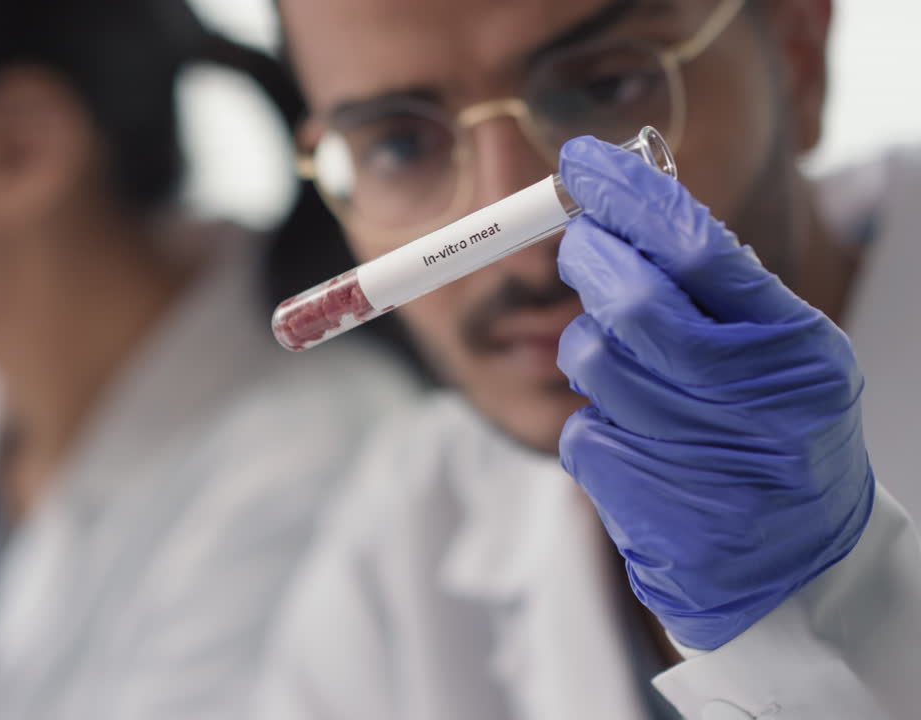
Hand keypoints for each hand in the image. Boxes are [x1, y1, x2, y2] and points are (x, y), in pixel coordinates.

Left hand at [554, 136, 874, 650]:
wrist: (796, 567)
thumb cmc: (775, 430)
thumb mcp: (777, 351)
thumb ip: (717, 284)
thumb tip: (632, 197)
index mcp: (797, 347)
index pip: (701, 248)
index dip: (631, 197)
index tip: (582, 163)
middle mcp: (757, 401)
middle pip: (634, 304)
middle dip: (590, 259)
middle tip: (581, 243)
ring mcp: (703, 459)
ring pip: (593, 363)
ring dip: (589, 349)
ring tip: (628, 366)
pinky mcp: (650, 508)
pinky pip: (583, 431)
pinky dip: (596, 422)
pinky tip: (639, 441)